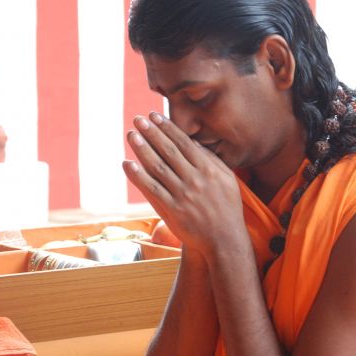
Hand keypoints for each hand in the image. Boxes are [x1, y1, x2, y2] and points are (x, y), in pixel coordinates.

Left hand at [123, 112, 247, 255]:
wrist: (225, 239)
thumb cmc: (227, 207)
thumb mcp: (227, 179)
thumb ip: (211, 160)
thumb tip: (194, 142)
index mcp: (208, 169)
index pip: (183, 143)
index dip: (167, 128)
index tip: (154, 116)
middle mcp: (195, 180)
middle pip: (168, 151)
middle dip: (152, 133)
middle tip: (138, 119)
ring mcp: (182, 195)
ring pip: (158, 168)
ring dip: (142, 149)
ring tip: (131, 135)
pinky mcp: (172, 210)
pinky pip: (152, 190)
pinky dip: (139, 177)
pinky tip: (128, 164)